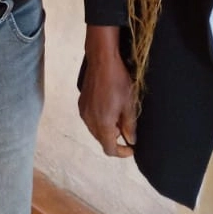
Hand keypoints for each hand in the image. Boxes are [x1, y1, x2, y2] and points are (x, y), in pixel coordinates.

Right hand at [79, 26, 136, 156]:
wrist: (102, 61)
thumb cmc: (117, 81)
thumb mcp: (129, 104)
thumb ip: (129, 126)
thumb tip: (130, 140)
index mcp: (102, 124)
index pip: (109, 149)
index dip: (121, 152)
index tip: (130, 148)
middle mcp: (90, 121)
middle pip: (101, 140)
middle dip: (114, 139)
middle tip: (126, 128)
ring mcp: (84, 112)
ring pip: (95, 130)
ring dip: (107, 129)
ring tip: (118, 116)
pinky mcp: (82, 103)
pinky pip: (90, 119)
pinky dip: (100, 120)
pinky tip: (108, 108)